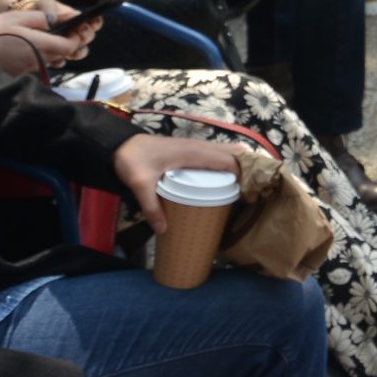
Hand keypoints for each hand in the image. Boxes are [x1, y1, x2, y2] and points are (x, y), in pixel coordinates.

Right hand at [0, 6, 95, 68]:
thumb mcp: (18, 17)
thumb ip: (41, 18)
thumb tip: (55, 21)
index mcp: (40, 44)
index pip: (69, 47)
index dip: (76, 39)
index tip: (75, 31)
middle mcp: (38, 60)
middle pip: (61, 54)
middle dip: (65, 45)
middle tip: (63, 33)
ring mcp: (28, 69)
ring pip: (49, 61)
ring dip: (51, 51)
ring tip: (42, 39)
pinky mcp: (19, 74)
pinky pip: (35, 65)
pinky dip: (37, 57)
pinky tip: (26, 48)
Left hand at [113, 131, 250, 233]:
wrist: (120, 145)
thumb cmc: (133, 161)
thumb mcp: (140, 185)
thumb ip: (152, 207)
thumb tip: (164, 230)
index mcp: (193, 153)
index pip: (228, 160)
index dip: (244, 173)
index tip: (253, 190)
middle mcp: (198, 147)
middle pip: (233, 153)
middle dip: (248, 167)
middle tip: (256, 189)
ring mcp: (195, 146)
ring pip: (225, 151)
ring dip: (238, 163)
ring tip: (247, 184)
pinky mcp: (190, 149)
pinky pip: (216, 153)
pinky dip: (227, 161)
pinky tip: (225, 177)